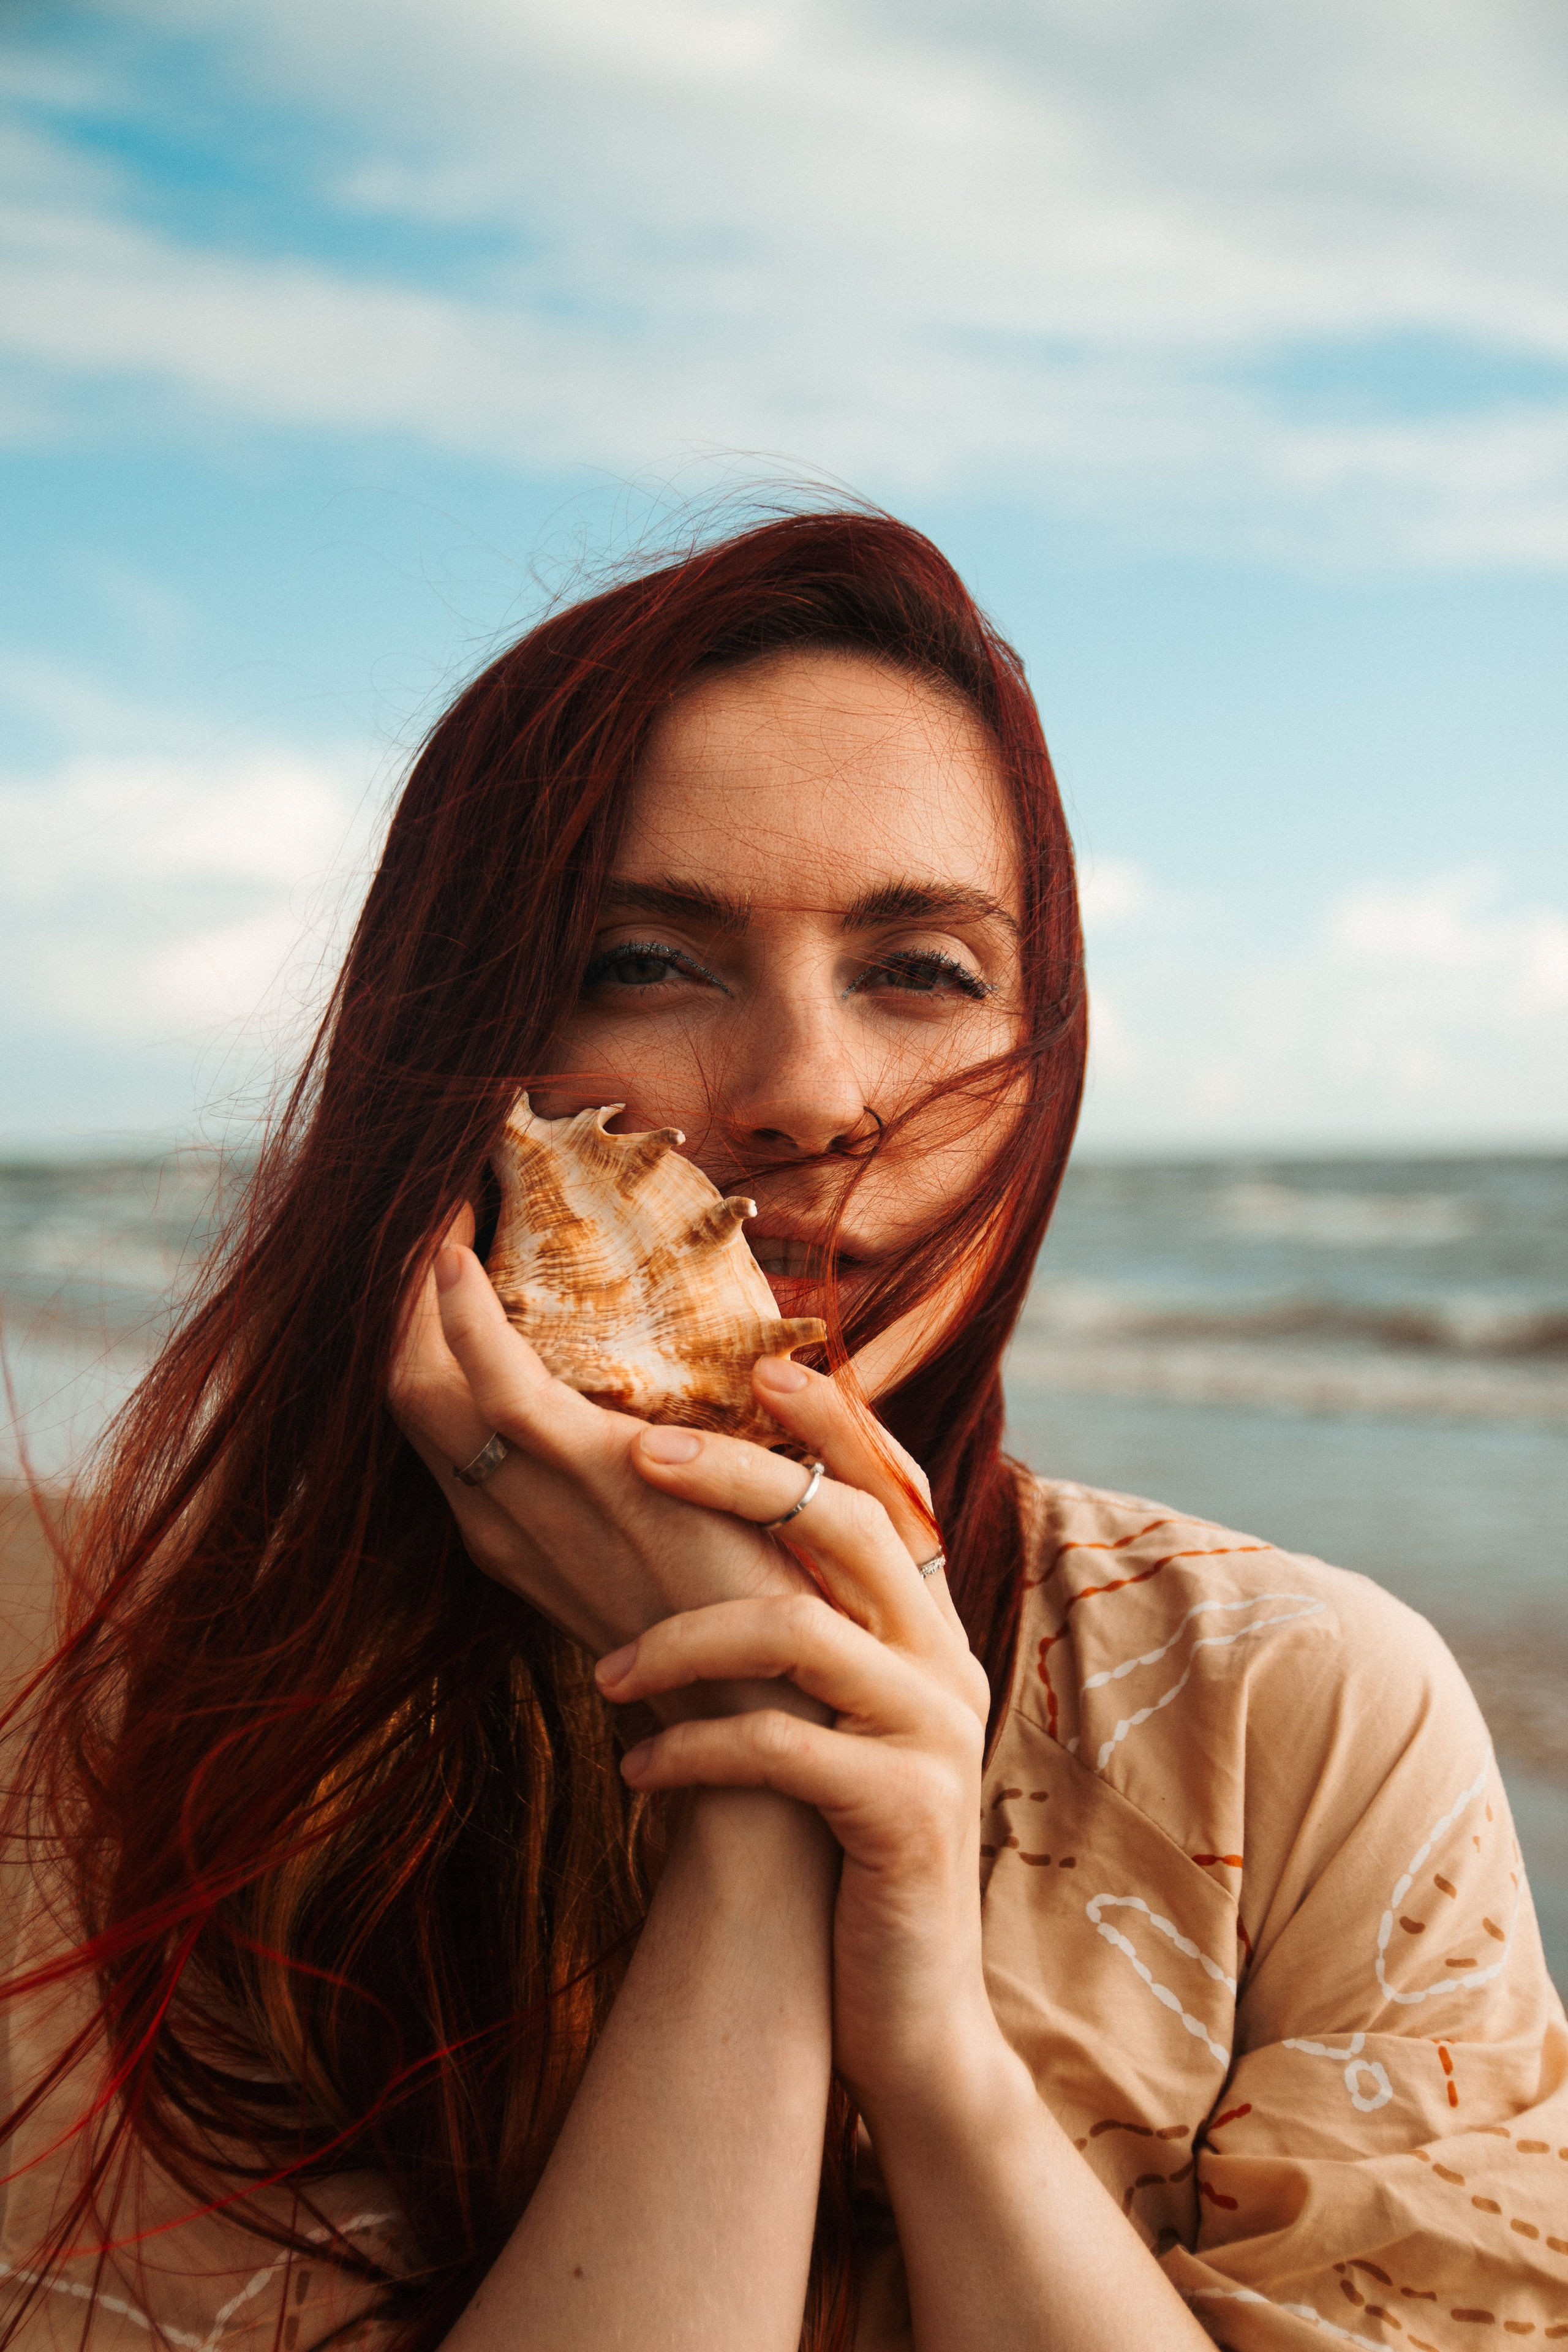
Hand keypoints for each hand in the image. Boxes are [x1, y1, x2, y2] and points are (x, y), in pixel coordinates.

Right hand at [388, 1227, 943, 1681]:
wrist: (773, 1708)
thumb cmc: (732, 1616)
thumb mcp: (658, 1541)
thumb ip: (635, 1482)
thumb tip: (649, 1406)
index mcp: (514, 1529)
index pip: (436, 1417)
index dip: (419, 1335)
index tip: (440, 1249)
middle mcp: (501, 1516)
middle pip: (406, 1391)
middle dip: (398, 1302)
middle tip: (427, 1204)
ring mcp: (537, 1500)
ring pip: (423, 1382)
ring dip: (415, 1292)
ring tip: (436, 1204)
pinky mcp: (593, 1479)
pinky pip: (497, 1385)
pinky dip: (461, 1315)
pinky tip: (454, 1252)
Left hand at [592, 1420, 995, 2118]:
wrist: (904, 2010)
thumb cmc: (833, 1844)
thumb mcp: (825, 1716)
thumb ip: (796, 1627)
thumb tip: (692, 1531)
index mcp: (923, 1623)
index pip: (889, 1488)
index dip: (832, 1420)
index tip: (761, 1366)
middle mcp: (944, 1659)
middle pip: (850, 1524)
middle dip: (744, 1477)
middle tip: (639, 1451)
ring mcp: (933, 1734)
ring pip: (808, 1633)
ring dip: (688, 1641)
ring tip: (606, 1675)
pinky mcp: (902, 1815)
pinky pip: (785, 1752)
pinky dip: (696, 1751)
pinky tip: (637, 1772)